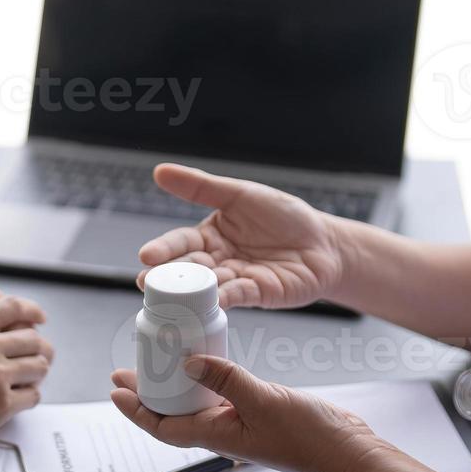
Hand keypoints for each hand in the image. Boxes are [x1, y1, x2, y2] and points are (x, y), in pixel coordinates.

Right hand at [0, 295, 56, 453]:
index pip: (12, 307)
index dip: (32, 310)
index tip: (40, 317)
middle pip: (32, 338)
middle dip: (37, 348)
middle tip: (36, 357)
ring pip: (38, 366)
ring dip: (36, 373)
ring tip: (27, 379)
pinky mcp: (1, 403)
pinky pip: (32, 395)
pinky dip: (28, 398)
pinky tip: (18, 400)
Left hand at [109, 357, 395, 471]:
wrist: (347, 453)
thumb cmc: (309, 437)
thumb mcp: (262, 399)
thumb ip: (225, 379)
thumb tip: (187, 362)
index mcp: (217, 436)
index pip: (162, 426)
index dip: (135, 410)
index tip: (115, 390)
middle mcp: (224, 433)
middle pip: (174, 415)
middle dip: (149, 394)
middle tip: (129, 369)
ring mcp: (242, 425)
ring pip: (197, 405)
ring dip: (176, 387)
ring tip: (161, 363)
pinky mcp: (259, 414)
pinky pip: (222, 397)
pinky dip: (209, 381)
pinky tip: (208, 364)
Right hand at [137, 164, 349, 310]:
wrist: (324, 241)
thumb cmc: (283, 216)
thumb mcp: (240, 194)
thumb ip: (201, 187)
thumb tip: (160, 171)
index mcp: (210, 236)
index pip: (180, 243)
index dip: (163, 250)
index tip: (146, 256)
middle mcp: (218, 261)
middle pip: (187, 270)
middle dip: (166, 278)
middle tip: (146, 283)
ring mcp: (236, 280)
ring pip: (207, 287)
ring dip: (189, 294)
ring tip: (173, 299)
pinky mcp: (257, 294)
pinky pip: (237, 296)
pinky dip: (224, 298)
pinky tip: (212, 300)